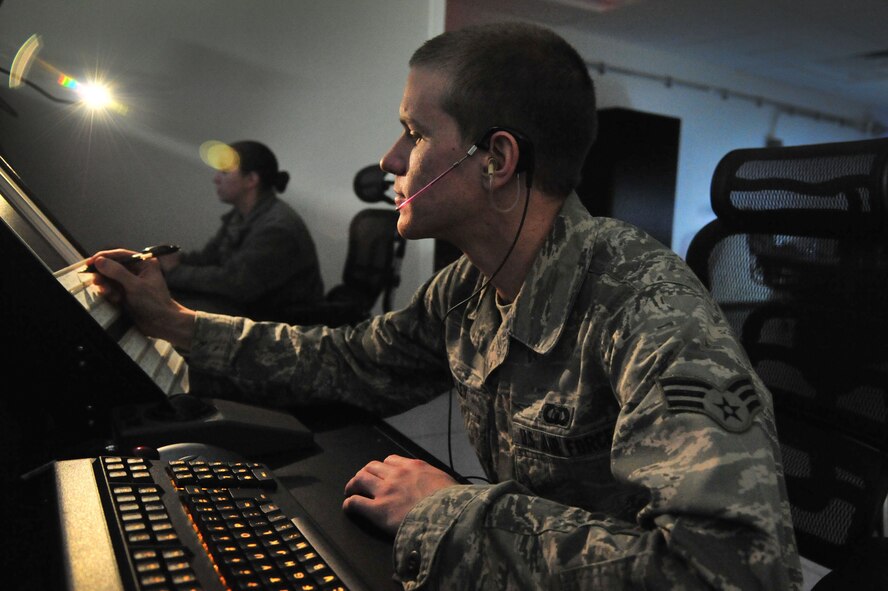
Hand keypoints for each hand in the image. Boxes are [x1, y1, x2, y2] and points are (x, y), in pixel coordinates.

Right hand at [87, 249, 195, 348]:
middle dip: (104, 274)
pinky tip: (116, 300)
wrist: (162, 323)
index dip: (104, 257)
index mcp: (144, 263)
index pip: (121, 255)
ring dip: (107, 286)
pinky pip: (112, 289)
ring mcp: (131, 282)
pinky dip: (110, 294)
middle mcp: (138, 270)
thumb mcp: (135, 286)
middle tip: (97, 281)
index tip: (90, 262)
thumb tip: (100, 261)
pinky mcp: (126, 293)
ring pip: (110, 278)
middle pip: (113, 266)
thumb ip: (117, 272)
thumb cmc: (155, 303)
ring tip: (111, 294)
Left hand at [342, 455, 458, 536]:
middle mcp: (396, 475)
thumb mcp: (446, 482)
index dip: (383, 468)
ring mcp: (386, 491)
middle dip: (365, 474)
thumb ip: (434, 480)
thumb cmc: (453, 503)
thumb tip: (437, 486)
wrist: (449, 517)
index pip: (390, 460)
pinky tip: (349, 507)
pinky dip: (349, 504)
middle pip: (371, 467)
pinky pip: (356, 502)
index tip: (382, 474)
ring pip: (360, 480)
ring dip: (353, 485)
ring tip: (351, 491)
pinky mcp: (378, 510)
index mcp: (414, 467)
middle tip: (362, 482)